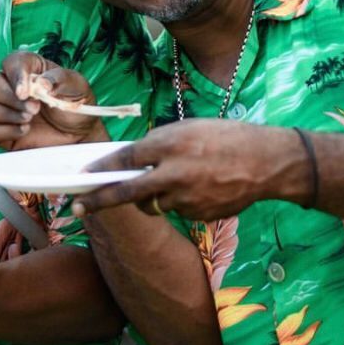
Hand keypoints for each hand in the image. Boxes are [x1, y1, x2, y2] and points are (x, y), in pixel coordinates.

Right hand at [0, 51, 108, 149]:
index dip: (15, 75)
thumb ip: (60, 79)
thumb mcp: (78, 86)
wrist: (79, 136)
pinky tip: (24, 131)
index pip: (10, 62)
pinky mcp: (0, 131)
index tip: (26, 92)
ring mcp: (3, 109)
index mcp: (28, 68)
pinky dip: (3, 131)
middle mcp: (10, 86)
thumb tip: (42, 83)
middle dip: (8, 97)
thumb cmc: (77, 106)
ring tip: (28, 120)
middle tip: (33, 110)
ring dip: (2, 114)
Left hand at [73, 120, 305, 219]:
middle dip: (98, 201)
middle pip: (126, 192)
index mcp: (170, 144)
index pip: (125, 159)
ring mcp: (187, 198)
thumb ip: (158, 145)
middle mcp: (174, 173)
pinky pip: (178, 209)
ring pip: (155, 203)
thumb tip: (131, 162)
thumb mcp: (188, 129)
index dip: (101, 169)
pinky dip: (181, 200)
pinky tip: (203, 186)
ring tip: (180, 178)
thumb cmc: (226, 137)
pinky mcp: (198, 214)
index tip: (81, 176)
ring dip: (154, 195)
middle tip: (76, 208)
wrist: (267, 162)